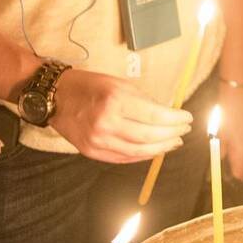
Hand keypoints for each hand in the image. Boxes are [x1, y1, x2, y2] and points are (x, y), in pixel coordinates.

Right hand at [49, 69, 192, 163]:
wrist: (55, 97)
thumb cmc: (90, 86)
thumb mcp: (120, 84)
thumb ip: (144, 100)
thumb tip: (168, 113)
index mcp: (116, 101)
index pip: (155, 115)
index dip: (176, 119)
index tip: (187, 118)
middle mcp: (107, 123)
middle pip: (149, 136)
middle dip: (172, 134)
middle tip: (184, 130)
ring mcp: (98, 140)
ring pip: (138, 152)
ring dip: (161, 148)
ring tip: (174, 142)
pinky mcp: (92, 152)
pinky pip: (123, 158)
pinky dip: (142, 156)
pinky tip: (154, 150)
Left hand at [217, 84, 242, 180]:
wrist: (239, 96)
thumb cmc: (227, 114)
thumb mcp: (220, 134)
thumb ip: (221, 150)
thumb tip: (220, 160)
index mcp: (240, 151)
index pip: (240, 173)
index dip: (233, 176)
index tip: (226, 177)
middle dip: (239, 171)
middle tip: (229, 170)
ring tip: (234, 161)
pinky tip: (240, 149)